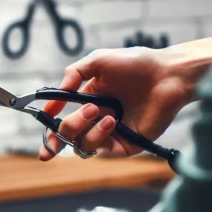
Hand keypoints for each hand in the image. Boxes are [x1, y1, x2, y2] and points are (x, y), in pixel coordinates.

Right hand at [39, 46, 199, 159]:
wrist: (167, 74)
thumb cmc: (135, 64)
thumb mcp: (98, 61)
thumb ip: (73, 73)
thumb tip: (58, 93)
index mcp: (87, 101)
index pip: (61, 120)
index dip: (48, 127)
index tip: (43, 122)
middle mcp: (97, 119)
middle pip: (67, 136)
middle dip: (68, 127)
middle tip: (88, 110)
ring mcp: (111, 133)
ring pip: (82, 146)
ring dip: (86, 130)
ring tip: (103, 114)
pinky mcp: (127, 144)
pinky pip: (104, 150)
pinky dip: (101, 136)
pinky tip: (112, 121)